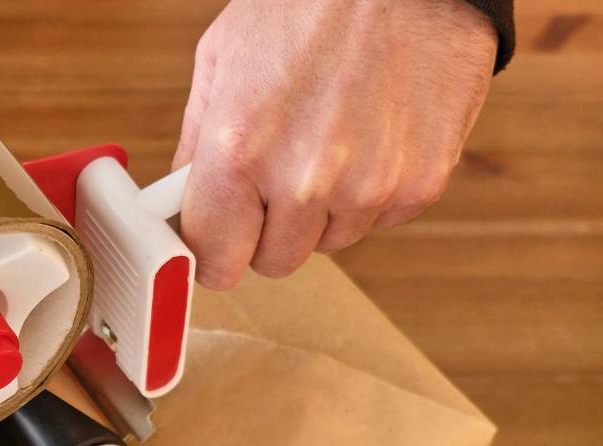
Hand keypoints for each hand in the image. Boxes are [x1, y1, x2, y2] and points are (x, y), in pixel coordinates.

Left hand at [173, 0, 496, 288]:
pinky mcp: (421, 184)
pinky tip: (371, 133)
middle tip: (276, 174)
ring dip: (324, 208)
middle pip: (274, 262)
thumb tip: (181, 204)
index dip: (214, 250)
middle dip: (268, 228)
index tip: (220, 240)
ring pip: (329, 243)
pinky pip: (380, 221)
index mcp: (241, 148)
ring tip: (331, 137)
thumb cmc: (313, 1)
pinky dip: (372, 190)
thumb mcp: (223, 57)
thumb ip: (195, 144)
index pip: (215, 261)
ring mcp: (369, 187)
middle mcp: (305, 178)